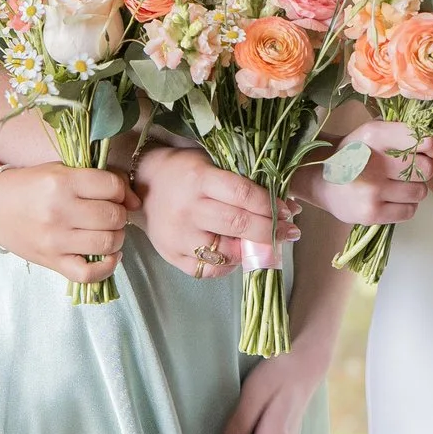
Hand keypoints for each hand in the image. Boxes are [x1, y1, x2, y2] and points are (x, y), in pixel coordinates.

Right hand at [0, 162, 135, 284]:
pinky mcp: (52, 262)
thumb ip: (98, 179)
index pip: (112, 187)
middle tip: (112, 214)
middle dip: (120, 215)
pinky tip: (109, 256)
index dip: (123, 191)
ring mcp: (55, 240)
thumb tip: (135, 200)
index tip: (119, 196)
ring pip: (107, 243)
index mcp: (62, 182)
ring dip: (117, 238)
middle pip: (113, 217)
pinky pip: (89, 273)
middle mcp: (59, 211)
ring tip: (108, 232)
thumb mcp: (62, 170)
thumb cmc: (32, 185)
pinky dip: (107, 267)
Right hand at [134, 144, 297, 277]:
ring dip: (252, 251)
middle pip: (238, 225)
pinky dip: (228, 265)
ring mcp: (177, 236)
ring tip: (264, 244)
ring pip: (226, 253)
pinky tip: (237, 254)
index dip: (270, 205)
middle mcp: (187, 210)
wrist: (142, 186)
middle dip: (271, 231)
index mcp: (198, 179)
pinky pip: (208, 270)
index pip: (242, 194)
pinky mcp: (170, 255)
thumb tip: (289, 205)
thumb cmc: (184, 170)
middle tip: (290, 232)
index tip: (289, 211)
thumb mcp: (212, 163)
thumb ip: (245, 182)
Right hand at [296, 119, 427, 225]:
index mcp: (374, 135)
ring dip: (414, 189)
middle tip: (410, 169)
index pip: (419, 139)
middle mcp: (374, 162)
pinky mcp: (372, 213)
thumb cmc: (354, 153)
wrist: (321, 180)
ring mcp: (372, 190)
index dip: (430, 145)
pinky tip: (392, 198)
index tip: (427, 149)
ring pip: (420, 191)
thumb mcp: (372, 133)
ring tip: (397, 185)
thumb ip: (403, 132)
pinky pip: (410, 211)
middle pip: (425, 168)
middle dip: (422, 169)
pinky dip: (407, 205)